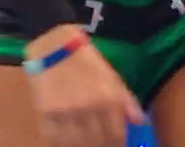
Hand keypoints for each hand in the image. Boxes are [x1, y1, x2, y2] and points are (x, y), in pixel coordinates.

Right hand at [24, 26, 146, 146]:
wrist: (53, 48)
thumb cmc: (86, 61)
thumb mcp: (111, 76)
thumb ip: (127, 100)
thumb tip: (139, 122)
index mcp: (108, 97)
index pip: (117, 135)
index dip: (118, 145)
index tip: (118, 146)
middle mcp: (89, 107)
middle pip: (97, 143)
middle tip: (103, 146)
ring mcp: (66, 112)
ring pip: (76, 145)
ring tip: (85, 145)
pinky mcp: (45, 114)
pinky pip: (55, 140)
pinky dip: (62, 145)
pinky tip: (68, 143)